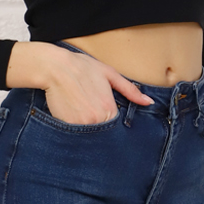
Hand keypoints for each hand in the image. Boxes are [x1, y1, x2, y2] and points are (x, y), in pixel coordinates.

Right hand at [6, 41, 152, 124]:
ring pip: (88, 136)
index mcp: (109, 109)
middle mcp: (97, 120)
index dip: (109, 121)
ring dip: (86, 130)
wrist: (54, 68)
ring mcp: (82, 125)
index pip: (115, 126)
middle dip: (98, 127)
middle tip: (87, 112)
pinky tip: (70, 114)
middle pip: (102, 133)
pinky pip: (74, 135)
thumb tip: (148, 102)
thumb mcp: (109, 74)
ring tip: (78, 112)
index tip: (100, 113)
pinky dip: (74, 130)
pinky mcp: (67, 127)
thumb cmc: (81, 67)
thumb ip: (130, 90)